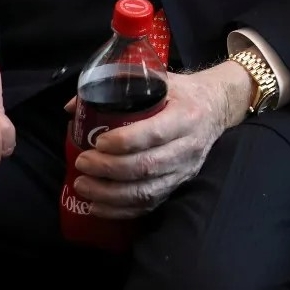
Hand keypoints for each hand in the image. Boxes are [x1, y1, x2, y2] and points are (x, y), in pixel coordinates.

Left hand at [70, 61, 252, 218]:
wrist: (218, 108)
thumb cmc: (182, 93)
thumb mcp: (158, 80)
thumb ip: (118, 87)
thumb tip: (72, 107)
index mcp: (186, 116)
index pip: (154, 133)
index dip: (124, 141)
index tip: (97, 141)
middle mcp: (188, 146)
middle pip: (147, 166)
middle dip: (109, 169)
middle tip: (82, 163)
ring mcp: (184, 170)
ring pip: (147, 191)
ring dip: (110, 193)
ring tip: (83, 186)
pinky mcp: (178, 185)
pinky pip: (149, 204)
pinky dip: (121, 210)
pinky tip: (97, 206)